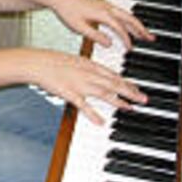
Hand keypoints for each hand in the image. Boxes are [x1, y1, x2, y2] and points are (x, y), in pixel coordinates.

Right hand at [29, 48, 147, 125]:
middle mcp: (88, 74)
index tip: (137, 89)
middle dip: (130, 91)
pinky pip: (83, 105)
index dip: (126, 83)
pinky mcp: (69, 93)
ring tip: (130, 108)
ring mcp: (79, 84)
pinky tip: (101, 122)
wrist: (38, 62)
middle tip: (143, 99)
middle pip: (113, 83)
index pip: (113, 75)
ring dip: (118, 101)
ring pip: (103, 92)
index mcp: (89, 65)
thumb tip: (98, 71)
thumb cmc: (53, 61)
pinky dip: (93, 114)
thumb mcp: (74, 59)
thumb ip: (88, 66)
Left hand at [48, 0, 153, 49]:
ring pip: (126, 14)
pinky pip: (120, 12)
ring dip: (136, 24)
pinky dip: (127, 20)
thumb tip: (110, 44)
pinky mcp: (101, 4)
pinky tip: (128, 26)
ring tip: (144, 34)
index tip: (130, 50)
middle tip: (151, 38)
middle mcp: (106, 7)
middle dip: (141, 29)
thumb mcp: (79, 28)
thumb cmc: (67, 11)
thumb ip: (95, 36)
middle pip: (129, 18)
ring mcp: (104, 4)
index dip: (126, 40)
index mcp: (102, 13)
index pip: (120, 28)